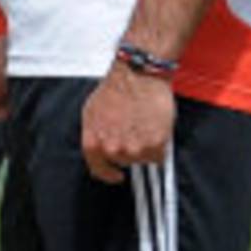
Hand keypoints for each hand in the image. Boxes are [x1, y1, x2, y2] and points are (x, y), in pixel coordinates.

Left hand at [81, 65, 175, 184]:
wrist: (138, 75)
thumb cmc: (117, 88)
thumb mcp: (92, 112)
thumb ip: (95, 134)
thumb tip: (101, 146)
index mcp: (94, 142)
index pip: (98, 170)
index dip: (108, 174)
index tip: (116, 175)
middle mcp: (112, 149)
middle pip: (124, 162)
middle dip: (129, 148)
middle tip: (133, 129)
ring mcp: (134, 149)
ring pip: (142, 159)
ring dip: (144, 146)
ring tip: (144, 124)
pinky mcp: (154, 146)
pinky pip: (158, 156)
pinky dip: (159, 145)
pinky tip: (154, 128)